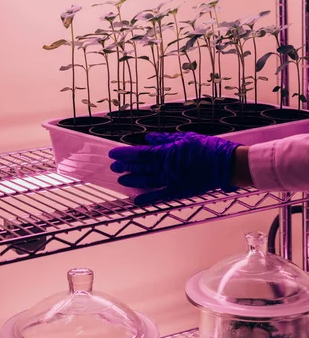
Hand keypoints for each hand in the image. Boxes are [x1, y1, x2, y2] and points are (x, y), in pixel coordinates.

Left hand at [109, 131, 240, 205]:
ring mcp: (172, 180)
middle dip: (125, 167)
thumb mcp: (185, 137)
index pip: (140, 153)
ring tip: (121, 180)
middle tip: (113, 167)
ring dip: (132, 180)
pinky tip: (136, 200)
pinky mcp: (179, 191)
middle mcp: (167, 167)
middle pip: (140, 167)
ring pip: (147, 181)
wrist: (225, 164)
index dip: (124, 154)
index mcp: (167, 152)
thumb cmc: (207, 147)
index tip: (113, 154)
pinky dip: (147, 199)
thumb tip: (148, 139)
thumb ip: (164, 139)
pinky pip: (160, 196)